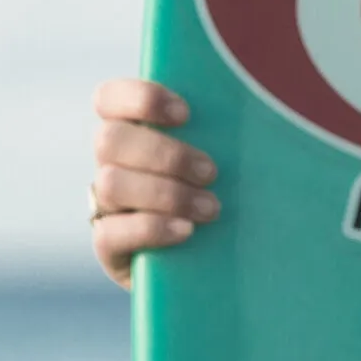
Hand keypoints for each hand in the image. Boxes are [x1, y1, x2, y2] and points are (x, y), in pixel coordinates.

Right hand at [89, 79, 219, 287]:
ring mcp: (106, 207)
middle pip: (109, 140)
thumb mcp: (225, 157)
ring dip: (166, 193)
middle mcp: (111, 164)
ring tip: (210, 209)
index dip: (140, 98)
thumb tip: (254, 103)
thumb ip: (221, 130)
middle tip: (211, 172)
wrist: (222, 261)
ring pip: (111, 184)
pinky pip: (109, 234)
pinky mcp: (109, 248)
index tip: (186, 114)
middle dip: (164, 154)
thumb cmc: (228, 194)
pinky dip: (152, 228)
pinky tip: (186, 231)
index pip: (109, 99)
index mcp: (134, 131)